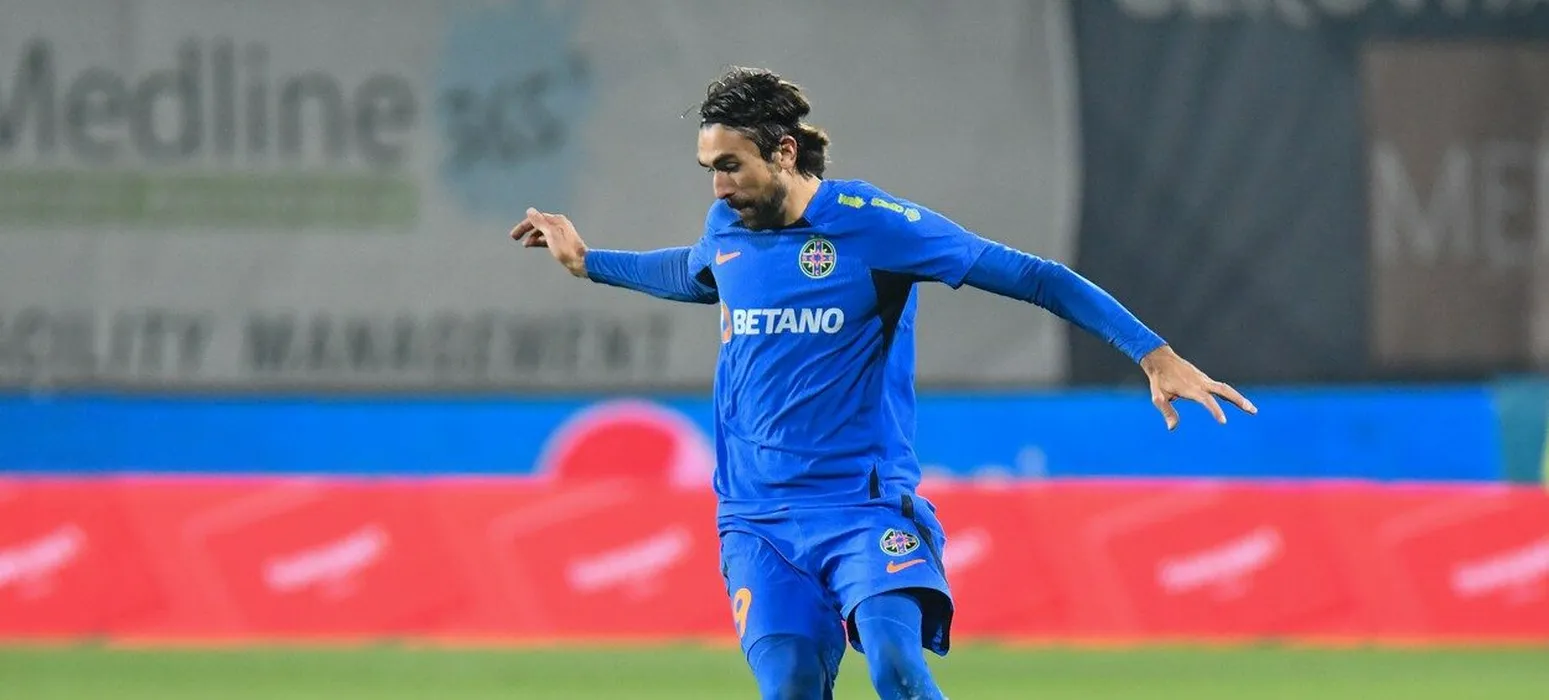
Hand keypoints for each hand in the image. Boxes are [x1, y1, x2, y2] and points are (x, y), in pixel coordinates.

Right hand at [510, 207, 588, 277]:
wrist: (581, 262)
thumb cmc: (567, 249)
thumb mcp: (550, 234)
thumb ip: (540, 222)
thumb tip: (530, 211)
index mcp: (557, 220)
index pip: (536, 218)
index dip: (523, 226)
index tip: (514, 235)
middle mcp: (559, 224)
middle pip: (538, 224)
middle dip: (526, 230)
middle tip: (514, 237)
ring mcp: (561, 233)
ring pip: (542, 232)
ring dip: (532, 236)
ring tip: (525, 244)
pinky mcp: (561, 243)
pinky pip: (546, 239)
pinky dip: (538, 241)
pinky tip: (533, 245)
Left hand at [1139, 345, 1256, 430]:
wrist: (1161, 359)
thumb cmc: (1159, 379)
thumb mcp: (1158, 396)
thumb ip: (1166, 411)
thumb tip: (1172, 428)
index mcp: (1190, 388)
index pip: (1206, 400)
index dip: (1215, 410)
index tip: (1223, 421)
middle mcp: (1201, 382)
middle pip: (1224, 390)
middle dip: (1239, 401)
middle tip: (1253, 411)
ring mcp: (1204, 380)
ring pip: (1226, 388)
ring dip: (1239, 398)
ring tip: (1252, 410)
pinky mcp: (1205, 379)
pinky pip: (1221, 388)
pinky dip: (1231, 395)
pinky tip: (1239, 402)